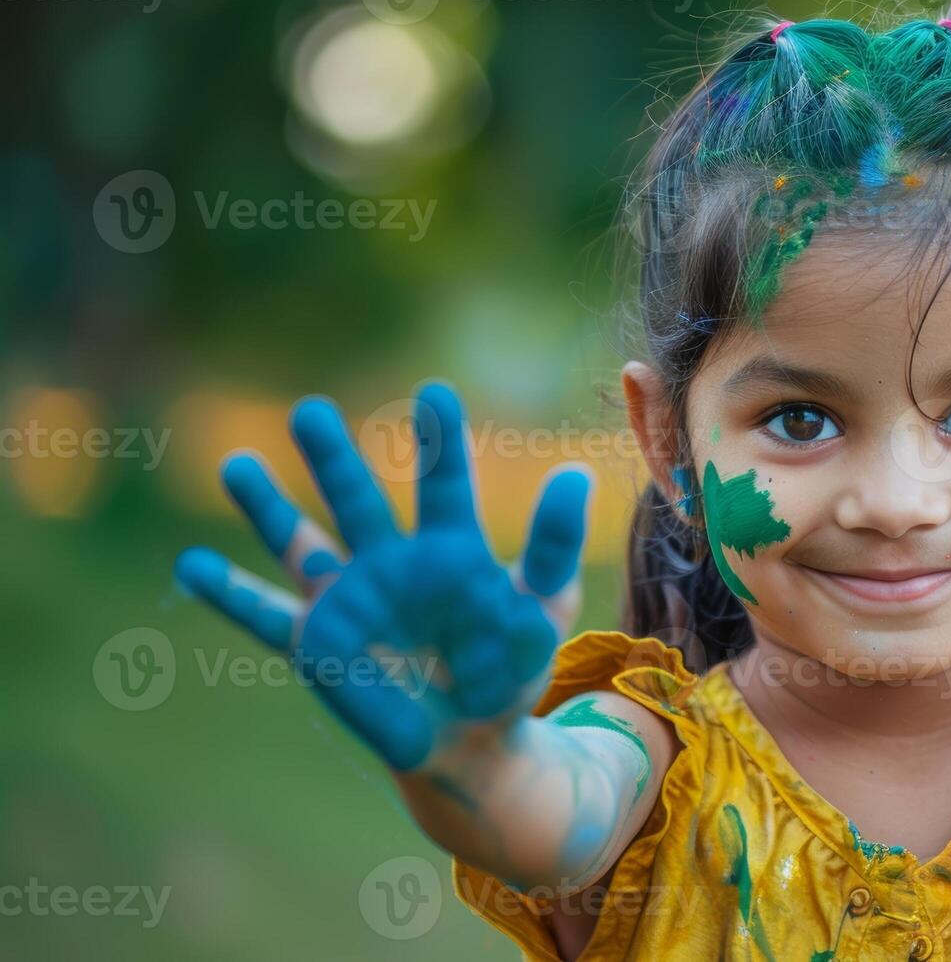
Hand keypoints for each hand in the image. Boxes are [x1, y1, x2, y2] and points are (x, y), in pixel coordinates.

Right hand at [174, 382, 592, 771]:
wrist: (471, 739)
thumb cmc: (509, 667)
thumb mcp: (540, 607)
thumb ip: (554, 543)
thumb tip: (578, 472)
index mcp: (450, 549)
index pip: (444, 486)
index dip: (439, 443)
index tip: (434, 393)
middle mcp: (392, 562)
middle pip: (358, 501)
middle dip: (332, 460)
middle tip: (309, 410)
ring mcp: (350, 600)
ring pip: (302, 544)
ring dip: (268, 508)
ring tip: (237, 464)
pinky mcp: (319, 644)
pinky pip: (267, 616)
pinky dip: (230, 594)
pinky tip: (190, 566)